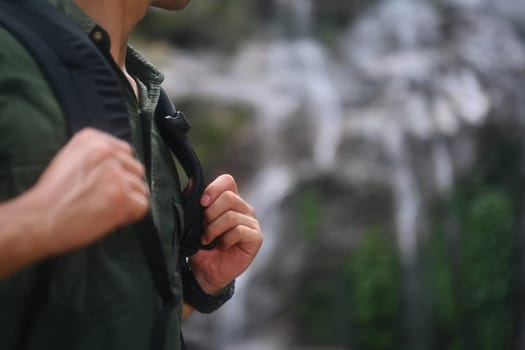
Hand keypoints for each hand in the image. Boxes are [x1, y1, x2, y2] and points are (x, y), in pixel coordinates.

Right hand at [32, 128, 148, 255]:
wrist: (39, 219)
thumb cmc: (52, 195)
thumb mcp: (70, 158)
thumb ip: (96, 156)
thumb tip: (120, 164)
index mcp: (93, 139)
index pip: (125, 152)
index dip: (119, 171)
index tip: (105, 182)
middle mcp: (107, 152)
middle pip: (136, 169)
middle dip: (126, 185)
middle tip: (104, 197)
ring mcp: (116, 174)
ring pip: (141, 188)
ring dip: (128, 201)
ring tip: (104, 207)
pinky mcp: (122, 196)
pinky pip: (143, 206)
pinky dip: (131, 215)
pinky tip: (111, 216)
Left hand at [188, 174, 262, 294]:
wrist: (205, 272)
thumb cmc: (200, 246)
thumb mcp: (192, 222)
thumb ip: (192, 201)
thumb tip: (192, 182)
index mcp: (229, 200)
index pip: (227, 181)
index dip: (214, 189)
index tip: (202, 203)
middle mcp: (243, 208)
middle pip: (229, 197)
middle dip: (210, 214)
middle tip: (203, 228)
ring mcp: (251, 223)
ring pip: (232, 216)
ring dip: (214, 229)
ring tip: (207, 239)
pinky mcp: (255, 238)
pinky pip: (239, 231)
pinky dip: (226, 239)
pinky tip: (222, 246)